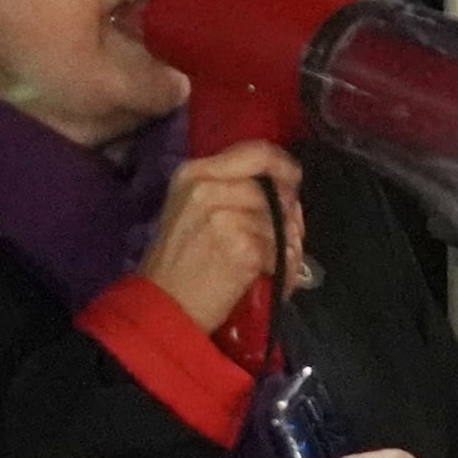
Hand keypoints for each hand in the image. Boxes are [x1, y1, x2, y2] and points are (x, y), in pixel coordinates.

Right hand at [136, 141, 306, 331]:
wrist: (164, 306)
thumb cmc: (178, 261)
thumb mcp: (191, 208)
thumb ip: (229, 188)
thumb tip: (282, 186)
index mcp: (194, 173)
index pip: (255, 151)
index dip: (282, 164)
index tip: (293, 179)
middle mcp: (208, 188)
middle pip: (271, 188)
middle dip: (287, 211)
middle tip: (286, 234)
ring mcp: (226, 217)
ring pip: (278, 220)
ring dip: (285, 243)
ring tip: (274, 260)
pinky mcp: (243, 247)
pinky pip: (280, 250)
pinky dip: (282, 266)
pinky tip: (272, 275)